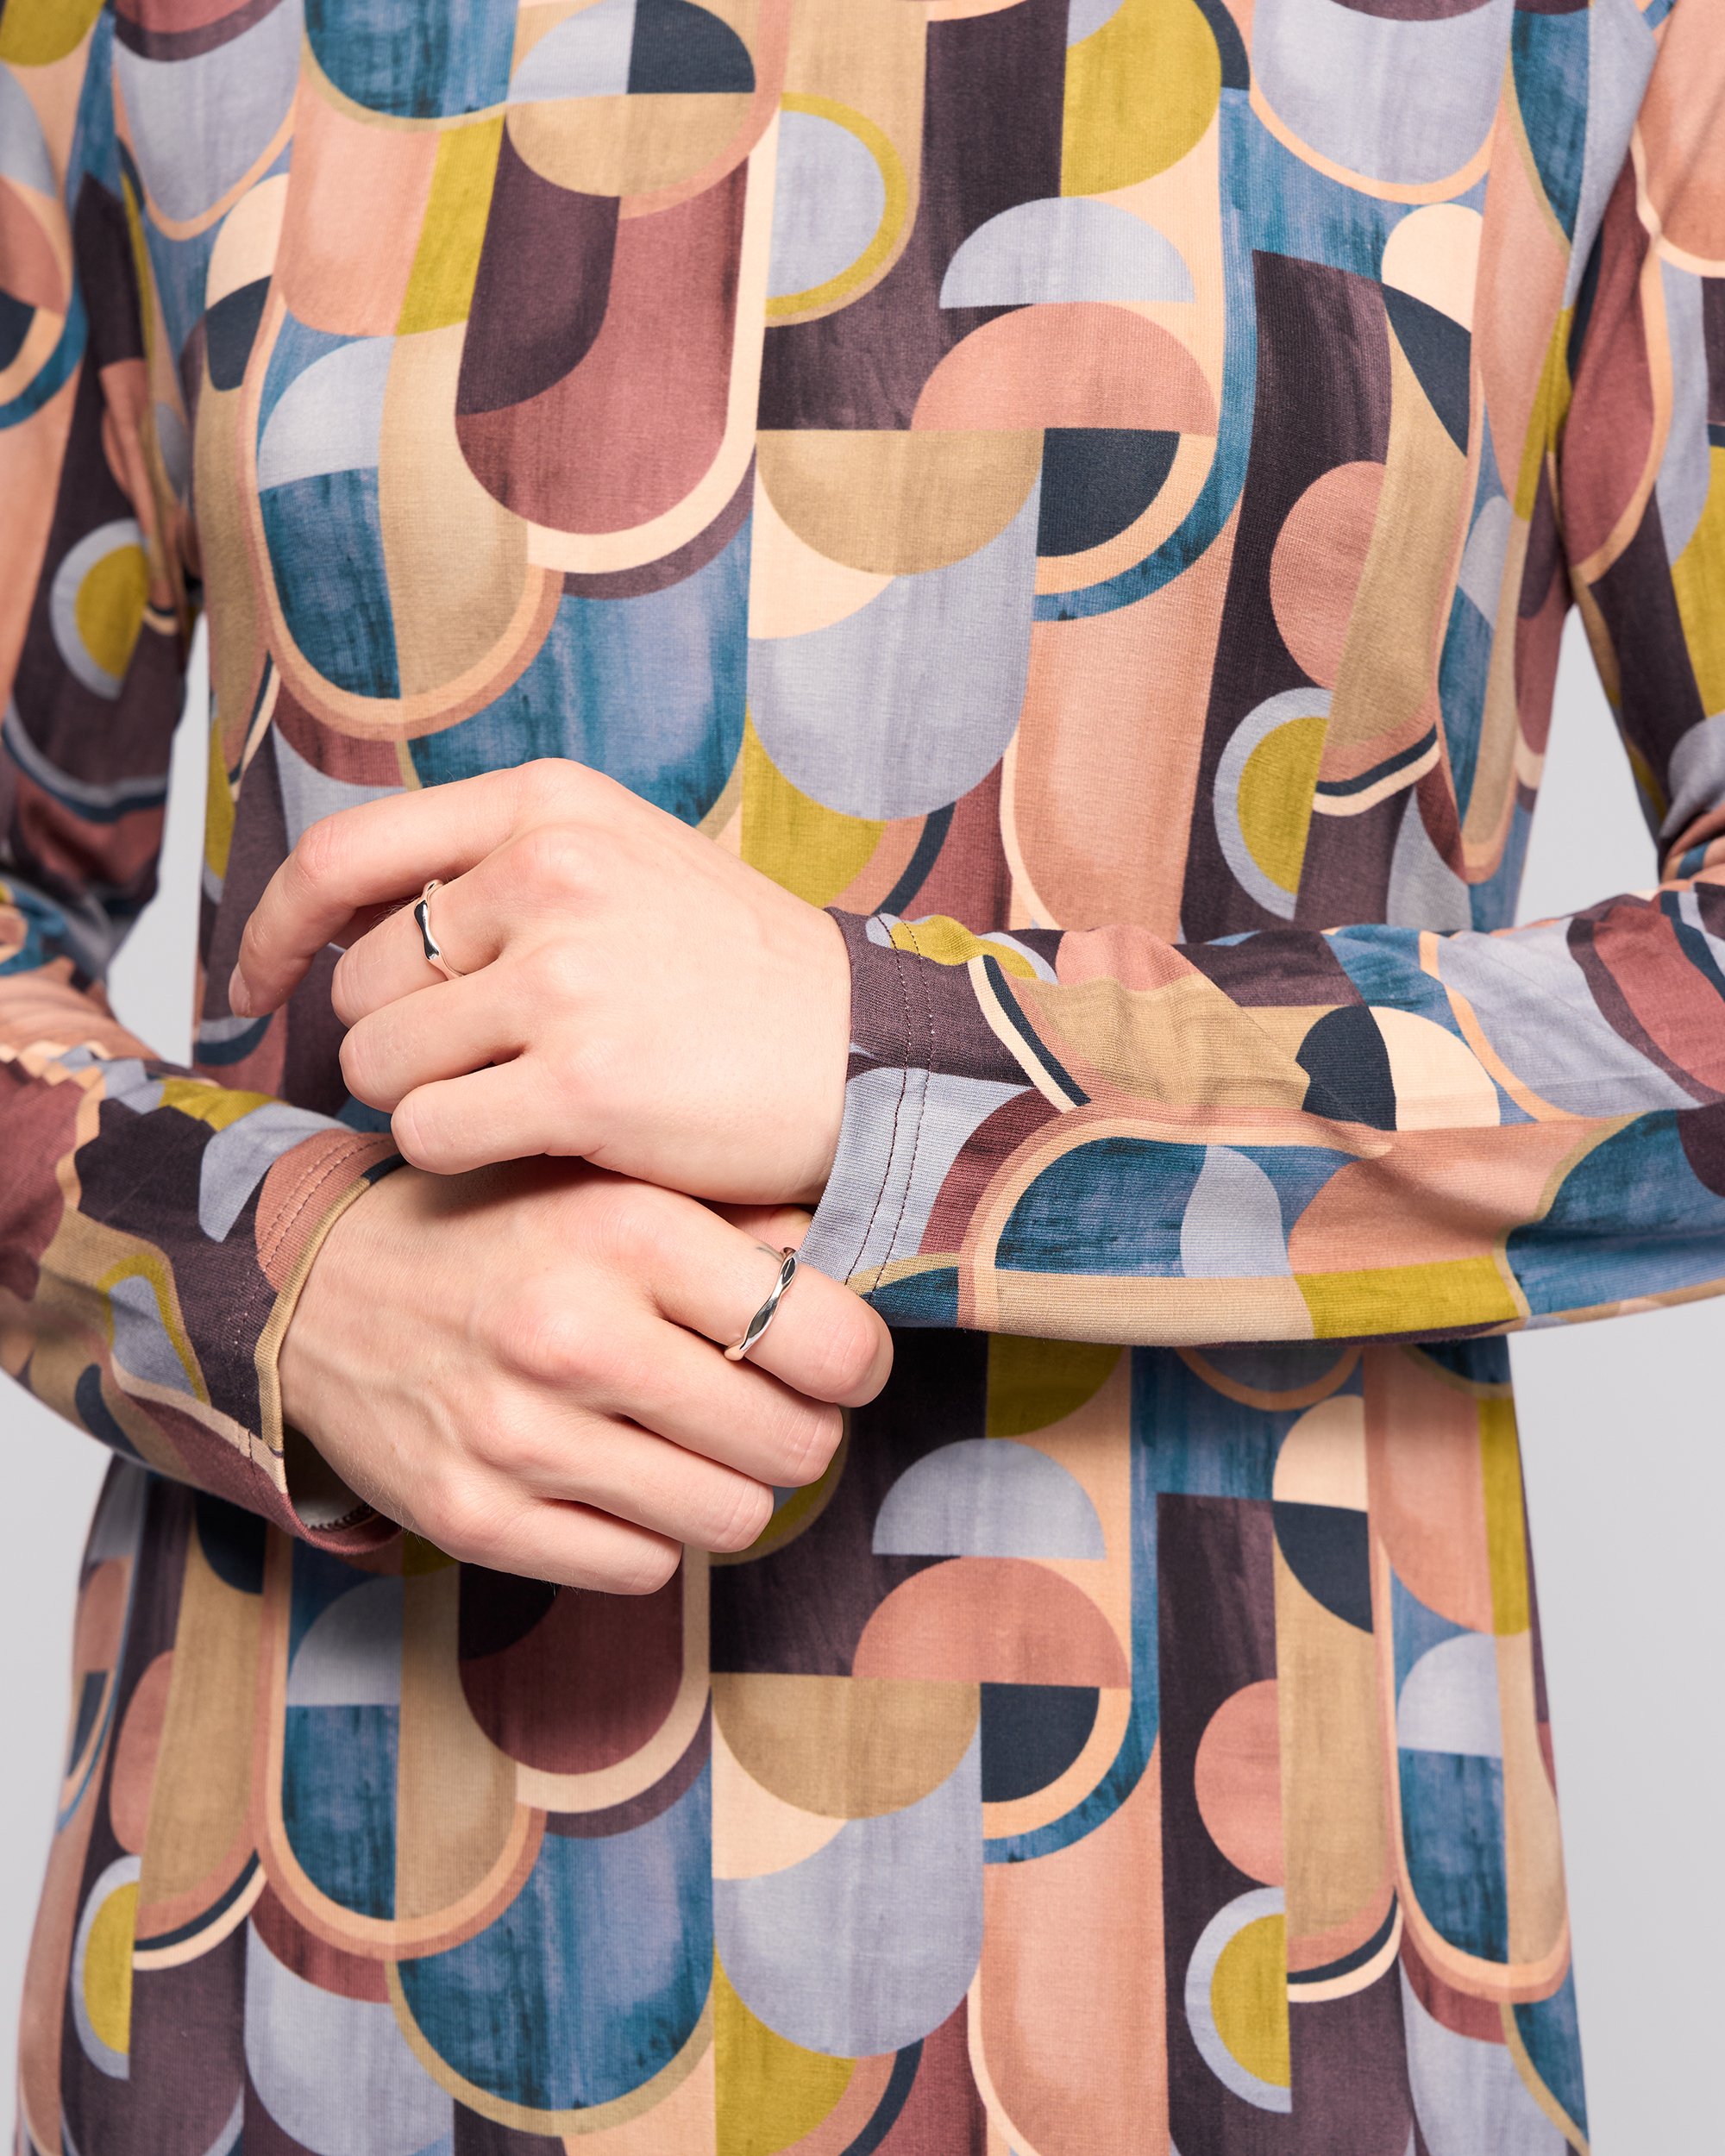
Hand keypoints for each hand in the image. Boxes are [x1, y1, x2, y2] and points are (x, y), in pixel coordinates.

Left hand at [229, 761, 852, 1204]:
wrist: (871, 1054)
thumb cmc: (743, 977)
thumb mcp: (630, 863)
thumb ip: (504, 870)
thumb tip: (351, 927)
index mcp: (551, 807)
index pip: (345, 856)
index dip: (273, 929)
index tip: (252, 984)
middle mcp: (549, 874)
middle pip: (361, 984)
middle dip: (390, 1043)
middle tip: (470, 1075)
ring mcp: (565, 977)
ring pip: (381, 1065)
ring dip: (422, 1105)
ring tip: (516, 1107)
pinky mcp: (582, 1082)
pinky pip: (428, 1134)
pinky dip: (455, 1156)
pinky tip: (528, 1146)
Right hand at [278, 1158, 890, 1590]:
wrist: (317, 1286)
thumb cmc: (497, 1228)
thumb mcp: (611, 1185)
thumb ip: (736, 1222)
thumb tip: (853, 1276)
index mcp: (626, 1231)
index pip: (823, 1337)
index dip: (856, 1362)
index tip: (839, 1362)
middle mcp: (573, 1332)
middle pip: (792, 1443)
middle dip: (798, 1431)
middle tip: (767, 1408)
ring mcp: (518, 1434)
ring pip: (728, 1517)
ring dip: (728, 1488)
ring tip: (693, 1445)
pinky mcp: (473, 1516)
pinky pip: (641, 1568)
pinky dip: (647, 1534)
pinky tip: (617, 1479)